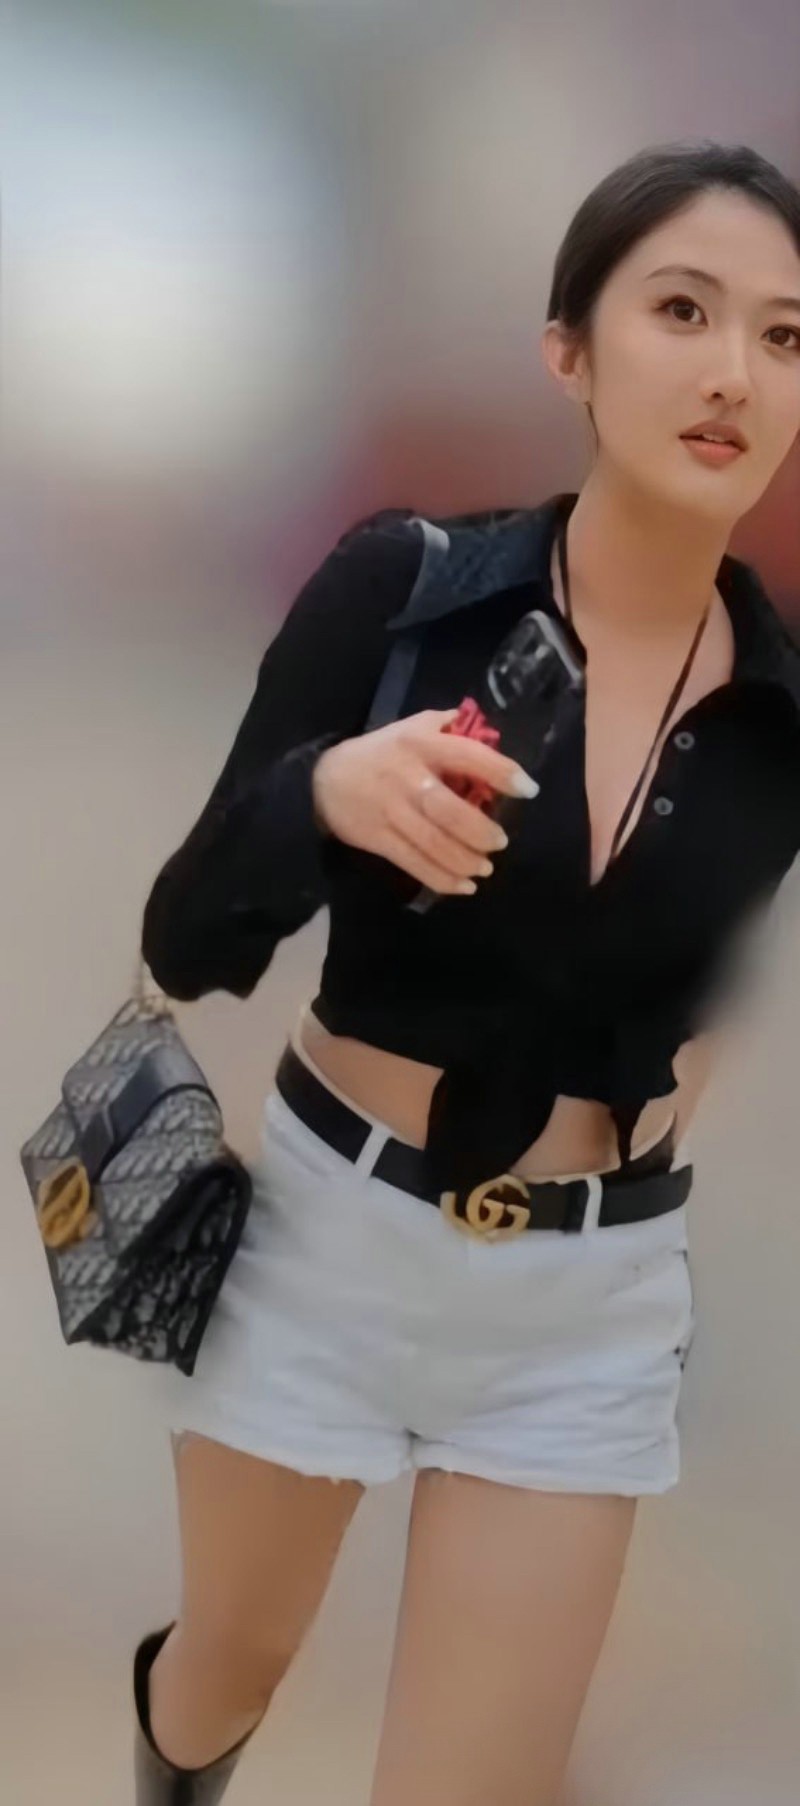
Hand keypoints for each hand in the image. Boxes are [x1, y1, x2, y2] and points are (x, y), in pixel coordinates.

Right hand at [311, 708, 537, 895]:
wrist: (323, 780)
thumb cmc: (379, 752)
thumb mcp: (410, 727)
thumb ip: (446, 726)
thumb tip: (486, 729)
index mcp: (421, 743)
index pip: (468, 756)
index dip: (501, 772)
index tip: (528, 789)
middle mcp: (407, 776)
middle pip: (449, 810)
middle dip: (481, 831)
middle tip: (500, 842)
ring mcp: (391, 810)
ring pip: (434, 842)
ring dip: (465, 860)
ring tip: (485, 867)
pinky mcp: (378, 838)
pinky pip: (415, 863)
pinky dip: (442, 878)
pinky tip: (464, 886)